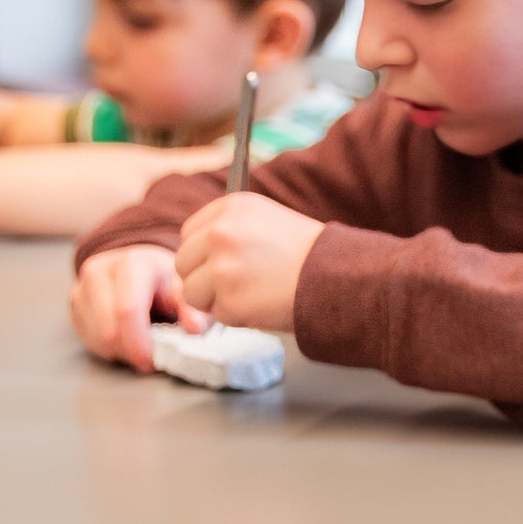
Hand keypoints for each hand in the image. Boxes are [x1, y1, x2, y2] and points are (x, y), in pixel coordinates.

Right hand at [69, 245, 196, 371]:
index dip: (139, 342)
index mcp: (132, 263)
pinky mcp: (75, 302)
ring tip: (139, 343)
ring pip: (96, 337)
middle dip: (130, 351)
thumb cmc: (163, 278)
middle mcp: (101, 271)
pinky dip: (107, 347)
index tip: (152, 361)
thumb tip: (194, 328)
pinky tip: (124, 338)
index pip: (127, 310)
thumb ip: (191, 308)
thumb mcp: (184, 287)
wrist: (138, 263)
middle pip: (108, 328)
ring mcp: (82, 286)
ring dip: (119, 351)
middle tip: (149, 358)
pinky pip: (87, 338)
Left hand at [175, 194, 323, 332]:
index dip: (204, 253)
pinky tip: (262, 305)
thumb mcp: (268, 221)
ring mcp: (223, 267)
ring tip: (250, 294)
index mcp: (233, 207)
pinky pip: (216, 314)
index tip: (224, 262)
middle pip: (183, 262)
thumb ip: (231, 229)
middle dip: (203, 278)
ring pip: (190, 291)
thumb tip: (195, 253)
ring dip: (215, 300)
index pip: (190, 232)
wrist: (339, 278)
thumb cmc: (309, 254)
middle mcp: (222, 232)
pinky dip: (235, 316)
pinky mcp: (229, 299)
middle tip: (237, 284)